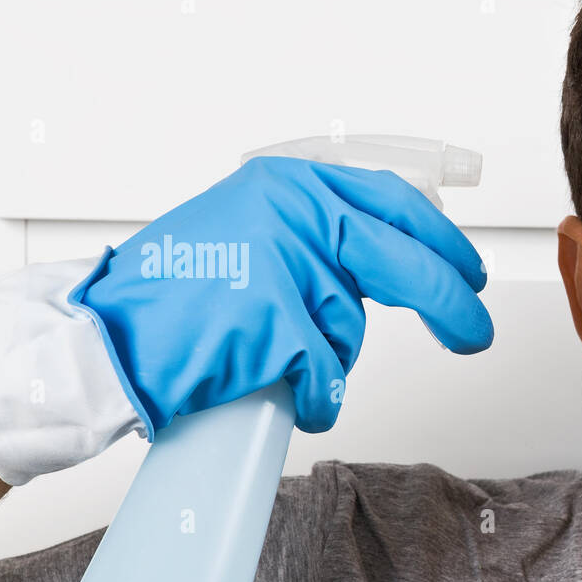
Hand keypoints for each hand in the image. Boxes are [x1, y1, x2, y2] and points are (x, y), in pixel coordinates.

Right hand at [67, 155, 492, 436]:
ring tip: (269, 353)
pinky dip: (316, 396)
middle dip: (450, 304)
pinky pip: (327, 375)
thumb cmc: (179, 294)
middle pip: (401, 264)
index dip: (442, 244)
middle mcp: (292, 214)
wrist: (108, 338)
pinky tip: (290, 393)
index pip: (394, 207)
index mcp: (292, 185)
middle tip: (473, 333)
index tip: (470, 271)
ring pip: (350, 330)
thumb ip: (320, 233)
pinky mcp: (275, 324)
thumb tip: (393, 257)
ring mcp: (284, 267)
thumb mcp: (253, 228)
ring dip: (327, 356)